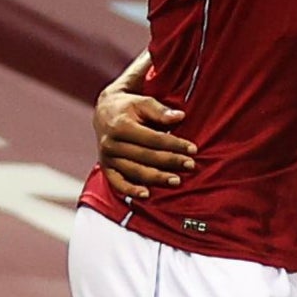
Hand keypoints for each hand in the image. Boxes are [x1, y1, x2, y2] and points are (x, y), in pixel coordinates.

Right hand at [94, 77, 193, 197]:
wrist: (104, 112)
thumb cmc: (130, 107)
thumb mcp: (143, 102)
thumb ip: (160, 111)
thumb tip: (179, 117)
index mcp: (120, 126)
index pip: (153, 139)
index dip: (174, 145)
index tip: (193, 149)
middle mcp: (110, 143)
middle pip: (146, 156)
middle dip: (170, 162)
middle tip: (191, 165)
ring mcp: (107, 157)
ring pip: (135, 171)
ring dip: (157, 178)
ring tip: (177, 181)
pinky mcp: (106, 168)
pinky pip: (117, 183)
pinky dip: (130, 190)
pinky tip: (146, 195)